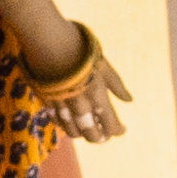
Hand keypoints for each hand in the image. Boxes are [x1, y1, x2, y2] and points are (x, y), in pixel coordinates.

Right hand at [18, 21, 136, 143]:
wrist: (49, 40)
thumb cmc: (80, 50)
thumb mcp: (104, 65)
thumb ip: (116, 85)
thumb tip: (129, 100)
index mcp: (98, 96)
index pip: (111, 125)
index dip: (118, 131)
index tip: (122, 129)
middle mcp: (81, 105)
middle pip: (92, 135)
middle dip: (100, 137)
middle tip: (104, 135)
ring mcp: (62, 105)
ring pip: (73, 132)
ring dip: (82, 134)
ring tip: (88, 130)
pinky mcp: (47, 101)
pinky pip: (57, 121)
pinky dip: (65, 125)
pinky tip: (70, 121)